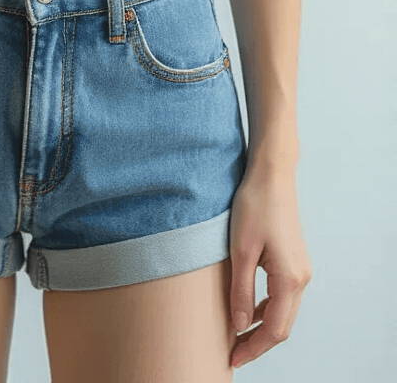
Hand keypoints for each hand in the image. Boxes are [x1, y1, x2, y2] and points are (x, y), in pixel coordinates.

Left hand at [227, 163, 311, 368]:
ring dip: (264, 328)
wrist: (272, 174)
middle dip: (259, 343)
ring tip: (238, 337)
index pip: (274, 329)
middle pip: (283, 326)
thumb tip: (239, 327)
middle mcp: (302, 278)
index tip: (232, 358)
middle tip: (233, 354)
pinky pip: (284, 296)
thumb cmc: (254, 206)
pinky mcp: (295, 261)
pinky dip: (268, 310)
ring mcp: (301, 269)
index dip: (253, 348)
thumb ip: (241, 291)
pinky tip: (250, 311)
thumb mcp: (241, 250)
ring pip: (285, 312)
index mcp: (290, 278)